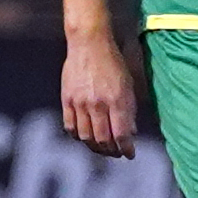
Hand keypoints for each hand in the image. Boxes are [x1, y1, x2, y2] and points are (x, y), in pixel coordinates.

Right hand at [61, 32, 137, 158]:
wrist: (89, 43)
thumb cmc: (112, 62)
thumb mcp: (128, 83)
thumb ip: (129, 109)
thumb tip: (131, 132)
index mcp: (116, 99)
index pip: (121, 134)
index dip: (126, 148)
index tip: (130, 153)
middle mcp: (97, 103)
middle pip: (103, 139)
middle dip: (112, 151)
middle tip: (116, 152)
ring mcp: (80, 102)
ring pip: (86, 137)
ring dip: (95, 147)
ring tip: (102, 147)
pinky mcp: (67, 99)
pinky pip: (70, 126)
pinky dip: (77, 136)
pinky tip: (85, 136)